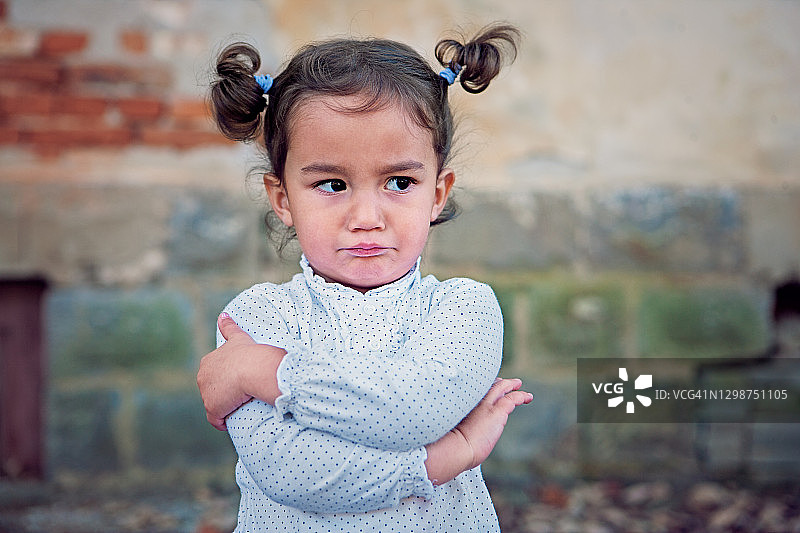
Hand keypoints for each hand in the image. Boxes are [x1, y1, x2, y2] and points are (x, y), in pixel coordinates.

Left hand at [197, 313, 285, 430]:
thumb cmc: (249, 353)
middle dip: (223, 392)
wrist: (253, 368)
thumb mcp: (238, 338)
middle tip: (242, 393)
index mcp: (208, 361)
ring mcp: (206, 393)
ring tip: (241, 405)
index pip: (214, 373)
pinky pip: (216, 419)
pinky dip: (222, 420)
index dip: (226, 377)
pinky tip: (231, 420)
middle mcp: (203, 376)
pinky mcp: (213, 408)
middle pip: (213, 389)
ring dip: (225, 406)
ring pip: (215, 404)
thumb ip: (228, 327)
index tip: (239, 380)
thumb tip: (223, 315)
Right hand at [424, 377, 531, 483]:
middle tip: (502, 382)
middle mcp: (471, 400)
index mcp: (457, 405)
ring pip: (500, 389)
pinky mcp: (497, 411)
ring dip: (510, 386)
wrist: (454, 449)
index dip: (479, 388)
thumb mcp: (442, 433)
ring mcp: (485, 404)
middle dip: (494, 383)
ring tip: (519, 385)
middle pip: (485, 386)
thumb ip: (445, 430)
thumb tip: (439, 440)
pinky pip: (512, 399)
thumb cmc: (444, 447)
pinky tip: (527, 397)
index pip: (471, 392)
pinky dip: (520, 396)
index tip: (483, 387)